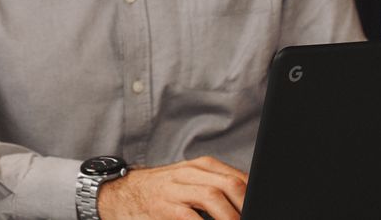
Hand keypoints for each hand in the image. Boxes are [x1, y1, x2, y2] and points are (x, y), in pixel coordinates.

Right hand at [98, 157, 246, 219]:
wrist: (122, 193)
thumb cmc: (163, 192)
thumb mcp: (191, 181)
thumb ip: (217, 187)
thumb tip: (244, 201)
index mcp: (202, 166)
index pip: (240, 178)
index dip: (252, 196)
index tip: (259, 211)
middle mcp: (190, 173)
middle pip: (231, 184)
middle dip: (245, 206)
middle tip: (250, 219)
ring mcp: (175, 188)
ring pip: (213, 197)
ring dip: (230, 216)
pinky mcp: (163, 206)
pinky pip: (189, 216)